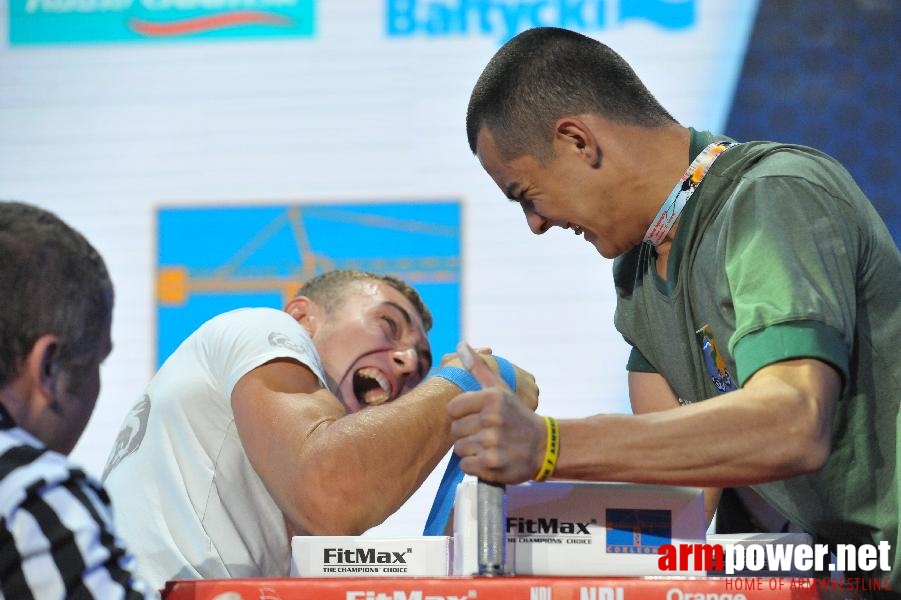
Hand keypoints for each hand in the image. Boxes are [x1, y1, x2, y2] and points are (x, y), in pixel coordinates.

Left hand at [447, 342, 545, 482]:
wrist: (544, 446)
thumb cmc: (517, 415)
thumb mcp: (501, 388)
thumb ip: (478, 368)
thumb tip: (460, 344)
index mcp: (491, 398)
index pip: (452, 408)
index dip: (461, 413)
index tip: (476, 416)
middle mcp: (491, 420)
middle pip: (455, 430)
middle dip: (467, 432)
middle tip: (485, 432)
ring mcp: (492, 444)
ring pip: (459, 449)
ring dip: (471, 450)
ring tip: (488, 445)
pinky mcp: (493, 465)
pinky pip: (466, 466)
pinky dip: (475, 466)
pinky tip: (489, 459)